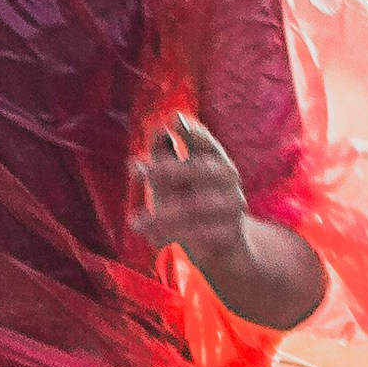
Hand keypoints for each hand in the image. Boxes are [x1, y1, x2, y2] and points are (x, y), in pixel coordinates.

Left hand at [133, 114, 250, 257]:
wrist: (224, 246)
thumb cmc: (192, 201)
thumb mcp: (175, 177)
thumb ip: (165, 153)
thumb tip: (158, 128)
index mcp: (215, 159)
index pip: (206, 142)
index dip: (192, 131)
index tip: (173, 120)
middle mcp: (228, 178)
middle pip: (201, 169)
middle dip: (168, 168)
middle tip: (137, 169)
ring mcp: (232, 206)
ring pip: (197, 207)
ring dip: (163, 215)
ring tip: (135, 223)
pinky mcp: (230, 233)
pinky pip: (201, 234)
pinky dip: (173, 235)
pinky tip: (153, 239)